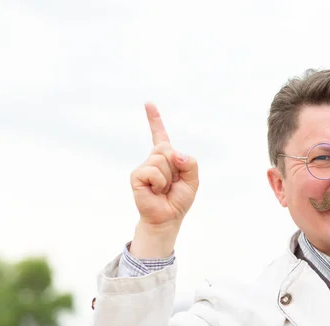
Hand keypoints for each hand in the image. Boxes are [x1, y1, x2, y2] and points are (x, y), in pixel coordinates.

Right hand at [128, 103, 198, 257]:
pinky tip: (155, 191)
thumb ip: (190, 162)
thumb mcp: (193, 180)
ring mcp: (144, 167)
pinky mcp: (136, 175)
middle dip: (176, 166)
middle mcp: (153, 159)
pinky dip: (160, 182)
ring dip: (168, 177)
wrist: (167, 217)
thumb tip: (174, 153)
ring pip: (162, 159)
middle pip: (167, 149)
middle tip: (172, 183)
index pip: (160, 135)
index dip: (154, 119)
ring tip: (164, 189)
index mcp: (167, 157)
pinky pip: (153, 171)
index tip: (148, 103)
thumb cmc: (178, 199)